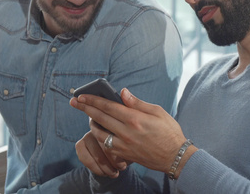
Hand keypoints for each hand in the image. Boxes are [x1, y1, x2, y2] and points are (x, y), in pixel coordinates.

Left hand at [70, 88, 194, 173]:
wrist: (174, 157)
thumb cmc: (169, 132)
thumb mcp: (157, 112)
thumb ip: (137, 103)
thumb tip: (122, 92)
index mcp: (135, 119)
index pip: (108, 106)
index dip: (93, 100)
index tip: (82, 95)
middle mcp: (126, 132)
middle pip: (100, 117)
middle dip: (85, 108)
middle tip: (74, 101)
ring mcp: (124, 145)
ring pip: (99, 133)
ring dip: (91, 123)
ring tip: (88, 116)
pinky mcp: (124, 154)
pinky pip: (106, 144)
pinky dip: (100, 136)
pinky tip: (100, 131)